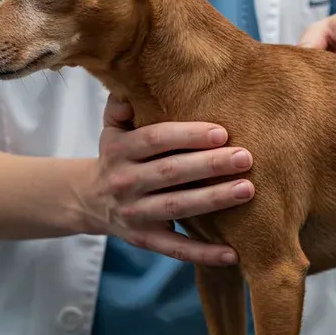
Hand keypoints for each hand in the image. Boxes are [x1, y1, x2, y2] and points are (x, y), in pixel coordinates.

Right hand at [80, 94, 254, 265]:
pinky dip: (204, 253)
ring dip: (213, 200)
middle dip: (209, 165)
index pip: (155, 140)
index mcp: (119, 150)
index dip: (187, 135)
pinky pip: (176, 249)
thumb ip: (123, 104)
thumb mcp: (112, 128)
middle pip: (170, 172)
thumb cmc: (117, 155)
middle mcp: (125, 182)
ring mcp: (134, 214)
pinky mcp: (145, 240)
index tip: (222, 132)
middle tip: (246, 157)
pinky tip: (234, 253)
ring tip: (248, 190)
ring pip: (176, 207)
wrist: (87, 199)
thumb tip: (134, 81)